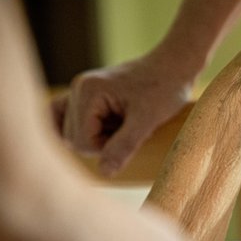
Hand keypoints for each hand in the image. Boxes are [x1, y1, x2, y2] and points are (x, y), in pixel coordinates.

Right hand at [53, 46, 195, 175]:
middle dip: (101, 142)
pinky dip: (82, 131)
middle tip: (129, 128)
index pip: (81, 141)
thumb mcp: (148, 120)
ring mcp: (80, 91)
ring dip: (95, 137)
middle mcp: (78, 88)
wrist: (174, 67)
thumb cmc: (164, 89)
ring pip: (68, 132)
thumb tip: (104, 172)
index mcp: (88, 91)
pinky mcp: (86, 95)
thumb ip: (124, 145)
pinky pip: (66, 119)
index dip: (106, 148)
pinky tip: (100, 131)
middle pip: (72, 138)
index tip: (132, 134)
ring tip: (120, 126)